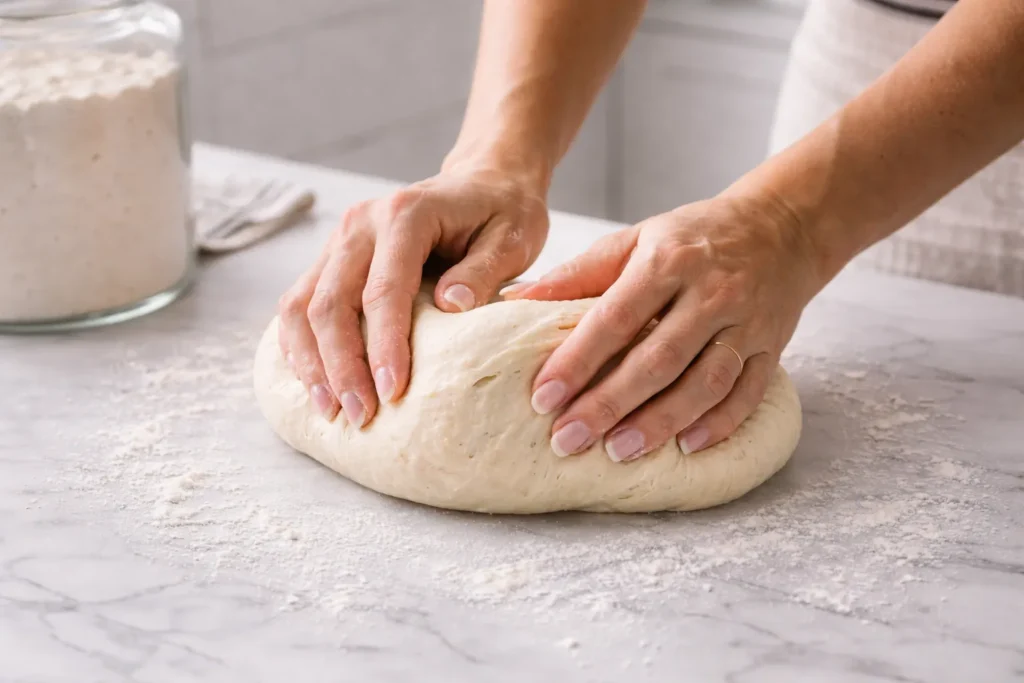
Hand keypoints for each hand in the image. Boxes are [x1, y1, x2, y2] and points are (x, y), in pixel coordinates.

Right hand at [277, 164, 548, 425]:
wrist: (483, 183)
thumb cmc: (503, 214)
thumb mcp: (512, 238)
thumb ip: (483, 271)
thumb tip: (451, 307)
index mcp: (406, 215)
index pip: (384, 290)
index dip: (385, 345)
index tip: (394, 394)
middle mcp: (361, 224)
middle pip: (331, 302)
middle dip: (342, 366)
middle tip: (359, 417)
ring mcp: (340, 239)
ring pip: (302, 305)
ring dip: (312, 362)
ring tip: (330, 411)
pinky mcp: (331, 258)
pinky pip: (300, 303)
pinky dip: (300, 346)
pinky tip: (314, 384)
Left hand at [504, 193, 821, 461]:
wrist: (782, 227)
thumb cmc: (694, 237)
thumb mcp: (635, 238)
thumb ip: (579, 273)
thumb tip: (516, 299)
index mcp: (668, 261)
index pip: (615, 318)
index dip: (578, 360)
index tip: (543, 397)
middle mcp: (710, 292)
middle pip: (658, 359)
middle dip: (610, 404)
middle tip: (568, 439)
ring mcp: (745, 322)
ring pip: (704, 382)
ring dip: (661, 422)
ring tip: (618, 452)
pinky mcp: (771, 346)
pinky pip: (748, 392)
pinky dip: (720, 424)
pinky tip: (688, 447)